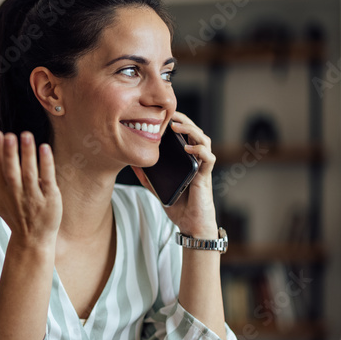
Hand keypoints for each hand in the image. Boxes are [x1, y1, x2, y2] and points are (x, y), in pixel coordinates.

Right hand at [0, 130, 61, 246]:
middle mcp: (16, 193)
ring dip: (28, 154)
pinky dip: (46, 164)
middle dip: (9, 153)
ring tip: (26, 135)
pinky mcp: (50, 199)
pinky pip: (47, 179)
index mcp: (2, 191)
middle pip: (11, 171)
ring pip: (29, 173)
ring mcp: (33, 197)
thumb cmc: (13, 214)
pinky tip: (45, 148)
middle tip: (9, 135)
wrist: (33, 239)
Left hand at [133, 111, 218, 238]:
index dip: (178, 122)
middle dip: (184, 121)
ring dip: (192, 131)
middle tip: (170, 114)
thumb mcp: (157, 188)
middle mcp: (196, 160)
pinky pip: (209, 159)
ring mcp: (202, 167)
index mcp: (186, 160)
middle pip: (195, 133)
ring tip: (177, 127)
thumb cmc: (177, 206)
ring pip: (204, 141)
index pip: (185, 135)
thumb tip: (131, 164)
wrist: (190, 225)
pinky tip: (188, 148)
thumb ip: (147, 176)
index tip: (163, 114)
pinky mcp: (205, 177)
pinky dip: (200, 151)